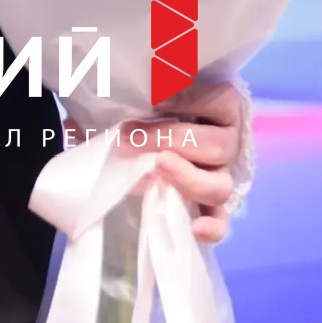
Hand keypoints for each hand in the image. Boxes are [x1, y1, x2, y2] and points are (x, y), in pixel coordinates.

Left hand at [136, 83, 246, 244]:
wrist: (143, 142)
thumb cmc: (146, 111)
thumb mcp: (140, 96)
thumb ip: (130, 94)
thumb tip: (95, 111)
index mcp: (220, 108)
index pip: (220, 100)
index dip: (190, 99)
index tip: (154, 97)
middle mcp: (227, 143)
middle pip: (217, 145)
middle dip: (170, 139)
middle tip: (130, 136)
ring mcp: (220, 177)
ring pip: (220, 186)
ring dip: (188, 178)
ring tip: (156, 167)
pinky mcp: (209, 208)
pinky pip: (220, 222)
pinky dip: (212, 227)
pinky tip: (195, 228)